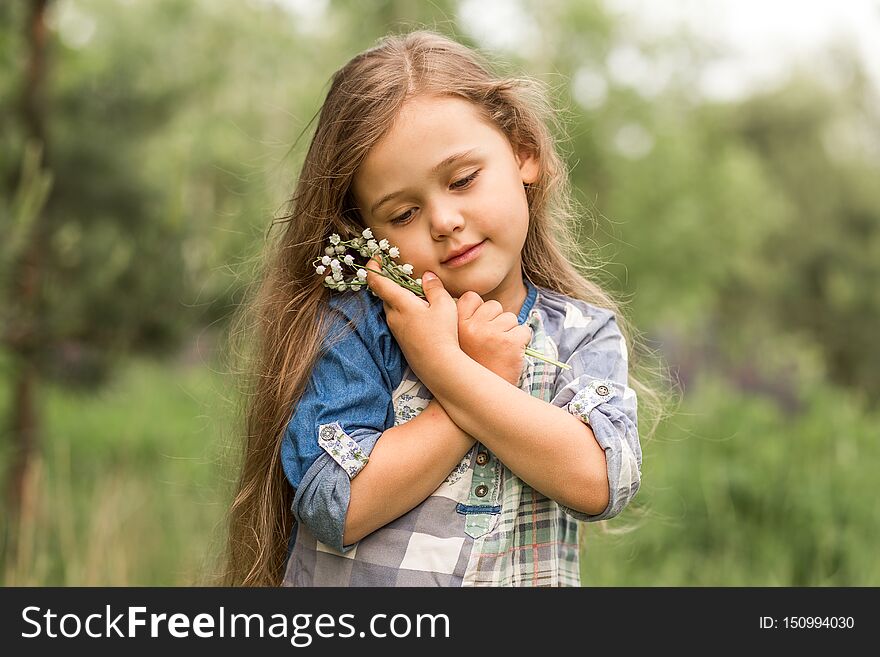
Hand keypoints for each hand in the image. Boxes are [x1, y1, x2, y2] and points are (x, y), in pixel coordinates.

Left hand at [364, 257, 460, 384]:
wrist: (439, 367)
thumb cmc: (442, 334)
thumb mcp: (444, 305)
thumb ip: (434, 288)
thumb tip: (427, 276)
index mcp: (400, 303)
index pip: (377, 281)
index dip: (373, 267)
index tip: (376, 258)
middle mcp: (393, 316)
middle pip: (385, 294)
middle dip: (392, 282)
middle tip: (405, 274)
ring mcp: (395, 330)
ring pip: (393, 308)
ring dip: (400, 298)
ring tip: (418, 296)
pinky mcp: (401, 340)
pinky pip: (398, 320)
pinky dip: (405, 311)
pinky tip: (422, 315)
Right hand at [455, 291, 531, 385]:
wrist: (482, 398)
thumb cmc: (471, 367)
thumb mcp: (455, 342)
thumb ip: (460, 320)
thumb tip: (469, 298)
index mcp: (456, 325)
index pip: (471, 297)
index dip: (478, 310)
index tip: (476, 328)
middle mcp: (472, 327)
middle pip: (494, 306)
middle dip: (496, 322)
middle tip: (488, 345)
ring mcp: (491, 334)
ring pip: (510, 318)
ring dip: (509, 332)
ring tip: (498, 351)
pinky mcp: (510, 343)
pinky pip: (524, 330)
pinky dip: (521, 342)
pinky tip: (510, 356)